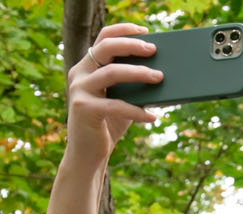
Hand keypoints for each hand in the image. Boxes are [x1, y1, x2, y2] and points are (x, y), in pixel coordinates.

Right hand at [65, 25, 161, 165]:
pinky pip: (116, 105)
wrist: (89, 154)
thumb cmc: (109, 123)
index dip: (124, 30)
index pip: (104, 38)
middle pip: (106, 48)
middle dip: (132, 46)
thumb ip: (134, 85)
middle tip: (154, 50)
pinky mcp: (83, 109)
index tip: (146, 31)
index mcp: (88, 66)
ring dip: (139, 73)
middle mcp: (80, 73)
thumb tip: (163, 74)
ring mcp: (79, 90)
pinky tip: (153, 117)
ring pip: (111, 72)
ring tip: (160, 78)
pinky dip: (137, 111)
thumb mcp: (123, 99)